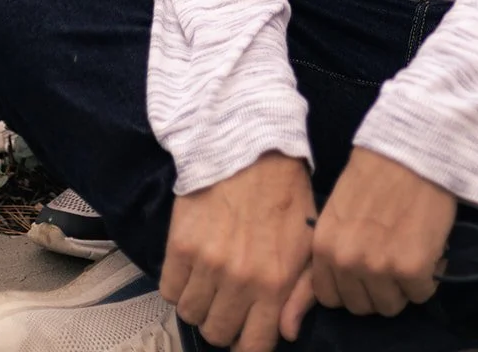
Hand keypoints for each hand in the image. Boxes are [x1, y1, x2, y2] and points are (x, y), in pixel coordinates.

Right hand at [160, 153, 315, 351]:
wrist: (250, 146)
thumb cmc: (284, 193)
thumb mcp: (308, 242)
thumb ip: (302, 293)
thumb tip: (287, 333)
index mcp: (275, 282)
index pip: (254, 347)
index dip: (248, 343)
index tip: (246, 329)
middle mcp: (240, 279)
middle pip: (217, 334)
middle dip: (223, 322)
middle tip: (228, 299)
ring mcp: (207, 263)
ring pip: (191, 314)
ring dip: (199, 303)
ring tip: (211, 279)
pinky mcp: (180, 245)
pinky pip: (169, 291)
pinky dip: (178, 284)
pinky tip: (193, 265)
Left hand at [282, 148, 455, 326]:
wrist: (412, 147)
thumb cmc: (376, 172)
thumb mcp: (339, 209)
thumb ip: (336, 247)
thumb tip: (340, 283)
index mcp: (325, 246)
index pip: (331, 297)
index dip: (351, 286)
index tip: (366, 272)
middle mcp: (347, 261)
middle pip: (362, 306)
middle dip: (378, 288)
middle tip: (393, 259)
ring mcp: (379, 268)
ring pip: (391, 305)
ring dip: (403, 286)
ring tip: (411, 252)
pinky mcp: (412, 268)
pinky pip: (421, 293)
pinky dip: (428, 275)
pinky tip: (429, 248)